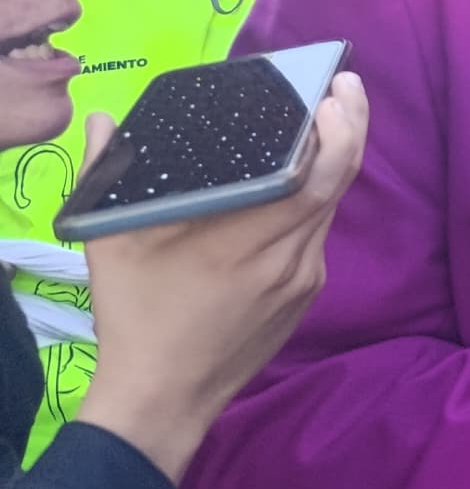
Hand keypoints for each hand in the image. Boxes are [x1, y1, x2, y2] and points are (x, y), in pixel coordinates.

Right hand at [77, 74, 370, 484]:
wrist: (162, 401)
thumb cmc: (135, 318)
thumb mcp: (112, 245)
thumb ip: (107, 174)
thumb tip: (104, 119)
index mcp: (244, 241)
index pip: (317, 178)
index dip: (339, 132)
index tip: (335, 92)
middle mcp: (287, 258)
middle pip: (336, 183)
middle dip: (347, 129)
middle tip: (342, 87)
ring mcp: (304, 279)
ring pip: (328, 208)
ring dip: (331, 164)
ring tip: (321, 123)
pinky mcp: (307, 296)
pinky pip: (317, 236)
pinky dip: (313, 202)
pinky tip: (295, 184)